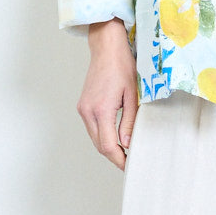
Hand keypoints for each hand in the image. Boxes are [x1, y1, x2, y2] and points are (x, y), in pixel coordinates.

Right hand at [78, 19, 137, 169]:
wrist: (106, 48)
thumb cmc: (122, 66)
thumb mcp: (132, 94)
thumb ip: (130, 120)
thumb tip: (127, 143)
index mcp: (101, 110)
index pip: (108, 145)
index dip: (119, 159)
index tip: (129, 165)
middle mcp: (88, 111)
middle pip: (99, 145)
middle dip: (114, 156)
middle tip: (129, 162)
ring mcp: (83, 108)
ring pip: (94, 137)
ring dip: (107, 146)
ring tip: (124, 151)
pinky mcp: (83, 105)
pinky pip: (92, 127)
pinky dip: (102, 135)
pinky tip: (115, 136)